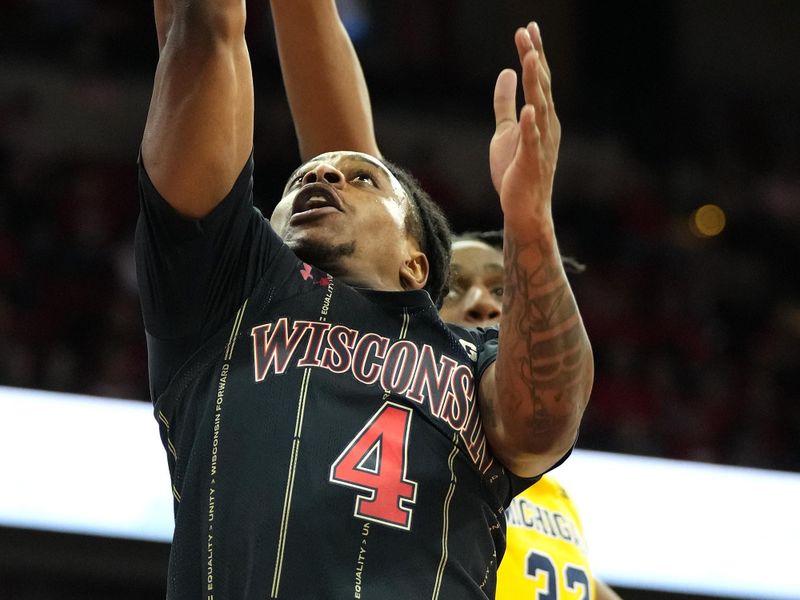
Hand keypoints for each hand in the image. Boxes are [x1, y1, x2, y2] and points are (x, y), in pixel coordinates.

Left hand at [489, 23, 560, 221]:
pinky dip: (531, 125)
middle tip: (527, 32)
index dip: (533, 54)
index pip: (539, 80)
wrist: (524, 209)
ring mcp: (542, 144)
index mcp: (542, 117)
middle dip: (535, 59)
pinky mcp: (531, 163)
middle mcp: (547, 126)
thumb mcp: (505, 131)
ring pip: (540, 108)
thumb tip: (506, 71)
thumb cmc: (516, 171)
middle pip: (542, 86)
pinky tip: (528, 109)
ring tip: (531, 58)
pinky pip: (532, 142)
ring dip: (537, 84)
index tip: (527, 28)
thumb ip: (505, 102)